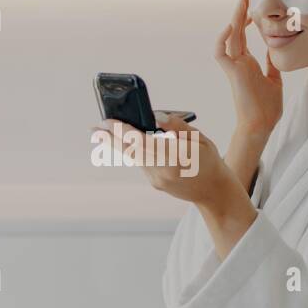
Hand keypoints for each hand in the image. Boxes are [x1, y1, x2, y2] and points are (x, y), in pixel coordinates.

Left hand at [95, 114, 240, 210]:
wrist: (214, 191)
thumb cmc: (209, 160)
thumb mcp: (199, 138)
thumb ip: (177, 126)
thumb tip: (156, 116)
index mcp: (174, 158)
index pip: (141, 142)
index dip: (122, 131)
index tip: (107, 121)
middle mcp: (162, 171)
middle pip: (130, 152)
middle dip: (110, 139)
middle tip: (93, 128)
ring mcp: (157, 180)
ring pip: (134, 157)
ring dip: (120, 144)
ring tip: (104, 132)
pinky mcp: (155, 184)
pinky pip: (141, 163)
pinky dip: (134, 152)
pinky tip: (129, 142)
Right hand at [215, 0, 282, 136]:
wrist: (262, 125)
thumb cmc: (267, 107)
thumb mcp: (274, 79)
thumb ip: (271, 62)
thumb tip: (274, 47)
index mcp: (246, 62)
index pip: (243, 34)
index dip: (246, 18)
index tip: (252, 5)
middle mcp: (238, 61)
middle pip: (235, 30)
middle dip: (239, 10)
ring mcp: (234, 66)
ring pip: (230, 37)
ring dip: (234, 17)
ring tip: (241, 0)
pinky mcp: (232, 73)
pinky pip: (221, 53)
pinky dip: (224, 38)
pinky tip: (234, 25)